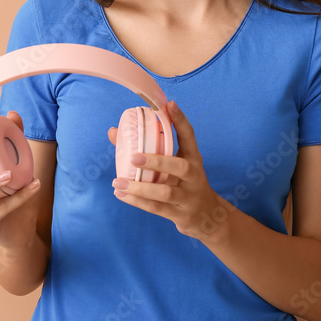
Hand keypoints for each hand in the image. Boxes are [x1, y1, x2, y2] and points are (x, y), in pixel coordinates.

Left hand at [107, 100, 231, 242]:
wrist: (207, 216)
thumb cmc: (185, 183)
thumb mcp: (174, 165)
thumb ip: (148, 148)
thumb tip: (113, 132)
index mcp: (193, 158)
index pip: (189, 136)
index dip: (180, 120)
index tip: (169, 104)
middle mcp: (194, 176)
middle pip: (180, 166)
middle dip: (157, 161)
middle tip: (134, 158)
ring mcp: (188, 197)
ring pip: (165, 192)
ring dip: (140, 188)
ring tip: (118, 182)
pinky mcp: (180, 214)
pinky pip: (157, 208)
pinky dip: (137, 202)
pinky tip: (121, 195)